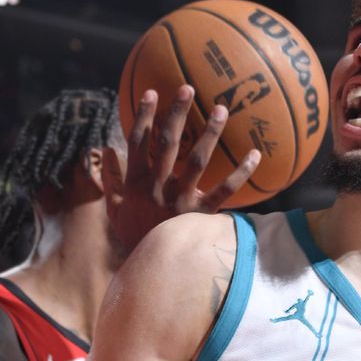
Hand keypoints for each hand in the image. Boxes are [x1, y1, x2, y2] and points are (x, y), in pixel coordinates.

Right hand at [102, 85, 260, 253]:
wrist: (149, 272)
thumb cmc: (134, 235)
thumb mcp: (114, 208)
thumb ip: (111, 179)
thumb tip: (105, 149)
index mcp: (137, 183)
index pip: (138, 142)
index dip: (143, 116)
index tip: (151, 92)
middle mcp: (158, 187)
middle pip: (167, 144)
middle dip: (176, 114)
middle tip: (187, 88)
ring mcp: (180, 200)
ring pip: (196, 160)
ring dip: (208, 133)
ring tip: (220, 109)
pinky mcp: (201, 214)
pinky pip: (224, 190)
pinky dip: (241, 172)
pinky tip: (255, 154)